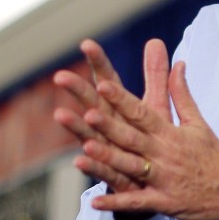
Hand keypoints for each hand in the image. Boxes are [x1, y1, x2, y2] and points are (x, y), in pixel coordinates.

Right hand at [54, 38, 168, 191]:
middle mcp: (108, 127)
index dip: (99, 63)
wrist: (158, 178)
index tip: (87, 43)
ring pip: (90, 137)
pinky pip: (102, 170)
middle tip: (60, 75)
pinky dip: (91, 166)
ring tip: (61, 114)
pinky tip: (79, 160)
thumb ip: (156, 76)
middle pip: (93, 105)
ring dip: (76, 128)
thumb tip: (156, 41)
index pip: (108, 81)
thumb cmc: (151, 138)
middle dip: (78, 91)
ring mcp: (108, 150)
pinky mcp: (115, 174)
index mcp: (119, 108)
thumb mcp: (155, 105)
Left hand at [56, 39, 218, 219]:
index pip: (143, 114)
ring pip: (132, 167)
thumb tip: (177, 64)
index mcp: (171, 134)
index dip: (122, 100)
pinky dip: (116, 203)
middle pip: (133, 138)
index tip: (104, 85)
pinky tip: (95, 202)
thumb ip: (181, 94)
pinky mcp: (163, 202)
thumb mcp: (198, 123)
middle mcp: (165, 154)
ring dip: (109, 160)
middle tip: (88, 113)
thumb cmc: (214, 155)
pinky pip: (137, 203)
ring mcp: (163, 179)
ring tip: (86, 150)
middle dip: (110, 126)